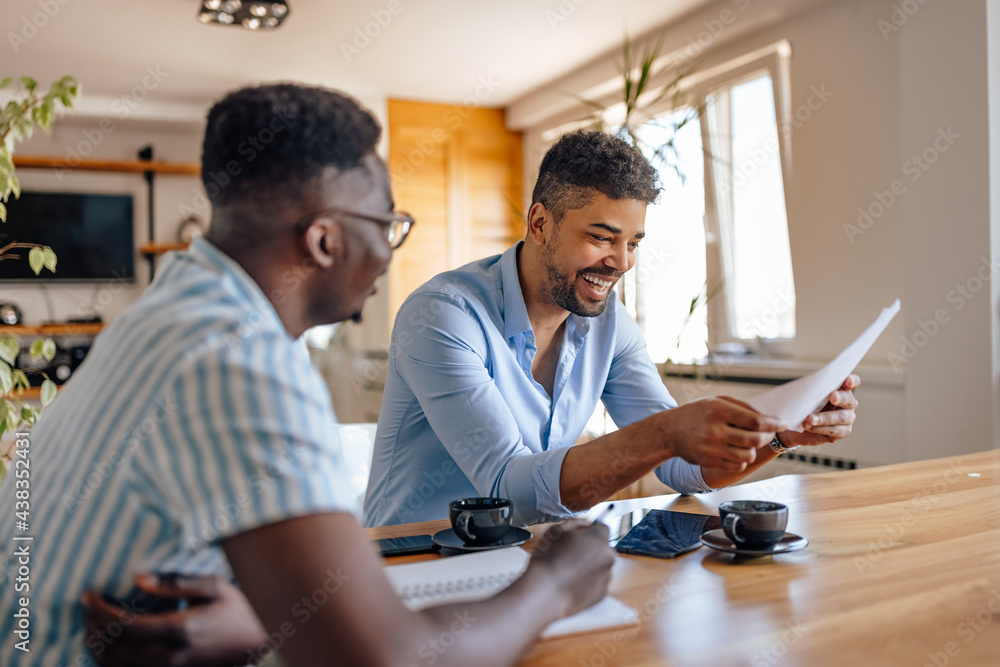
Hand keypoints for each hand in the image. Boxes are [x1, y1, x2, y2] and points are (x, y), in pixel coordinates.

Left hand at [82, 573, 266, 666]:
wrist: (261, 641)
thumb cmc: (240, 609)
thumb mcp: (213, 587)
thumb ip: (174, 584)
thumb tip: (137, 579)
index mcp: (179, 631)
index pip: (123, 626)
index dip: (98, 611)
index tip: (86, 595)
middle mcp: (170, 658)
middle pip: (113, 649)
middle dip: (91, 626)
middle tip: (85, 606)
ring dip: (96, 646)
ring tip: (91, 624)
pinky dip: (110, 661)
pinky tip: (107, 645)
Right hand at [529, 519, 614, 616]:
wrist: (545, 592)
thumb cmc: (548, 559)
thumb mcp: (555, 531)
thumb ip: (574, 522)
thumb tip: (586, 522)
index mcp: (598, 537)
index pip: (602, 528)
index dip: (589, 531)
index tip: (577, 538)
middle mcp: (608, 556)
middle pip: (603, 548)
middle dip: (591, 549)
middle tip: (571, 554)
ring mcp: (606, 576)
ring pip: (601, 566)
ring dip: (590, 566)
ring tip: (568, 571)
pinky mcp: (602, 593)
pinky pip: (597, 583)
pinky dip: (588, 582)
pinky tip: (571, 583)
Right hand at [661, 396, 786, 471]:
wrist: (669, 430)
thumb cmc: (697, 413)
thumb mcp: (717, 401)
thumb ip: (743, 407)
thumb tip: (769, 417)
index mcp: (718, 410)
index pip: (755, 420)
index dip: (773, 423)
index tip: (783, 423)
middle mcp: (714, 429)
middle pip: (755, 439)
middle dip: (766, 437)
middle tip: (767, 433)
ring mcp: (711, 447)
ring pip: (748, 454)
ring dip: (753, 449)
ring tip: (747, 442)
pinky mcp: (709, 460)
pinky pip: (737, 465)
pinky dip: (742, 459)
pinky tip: (736, 450)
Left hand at [781, 374, 859, 446]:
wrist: (795, 424)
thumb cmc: (804, 405)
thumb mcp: (806, 395)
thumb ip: (811, 389)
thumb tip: (807, 386)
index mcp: (841, 389)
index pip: (852, 382)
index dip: (852, 380)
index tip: (848, 380)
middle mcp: (847, 403)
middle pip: (849, 400)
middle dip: (841, 398)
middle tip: (832, 397)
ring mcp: (847, 418)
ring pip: (842, 417)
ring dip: (825, 418)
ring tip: (810, 418)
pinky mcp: (842, 432)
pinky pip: (834, 430)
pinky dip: (820, 428)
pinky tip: (809, 426)